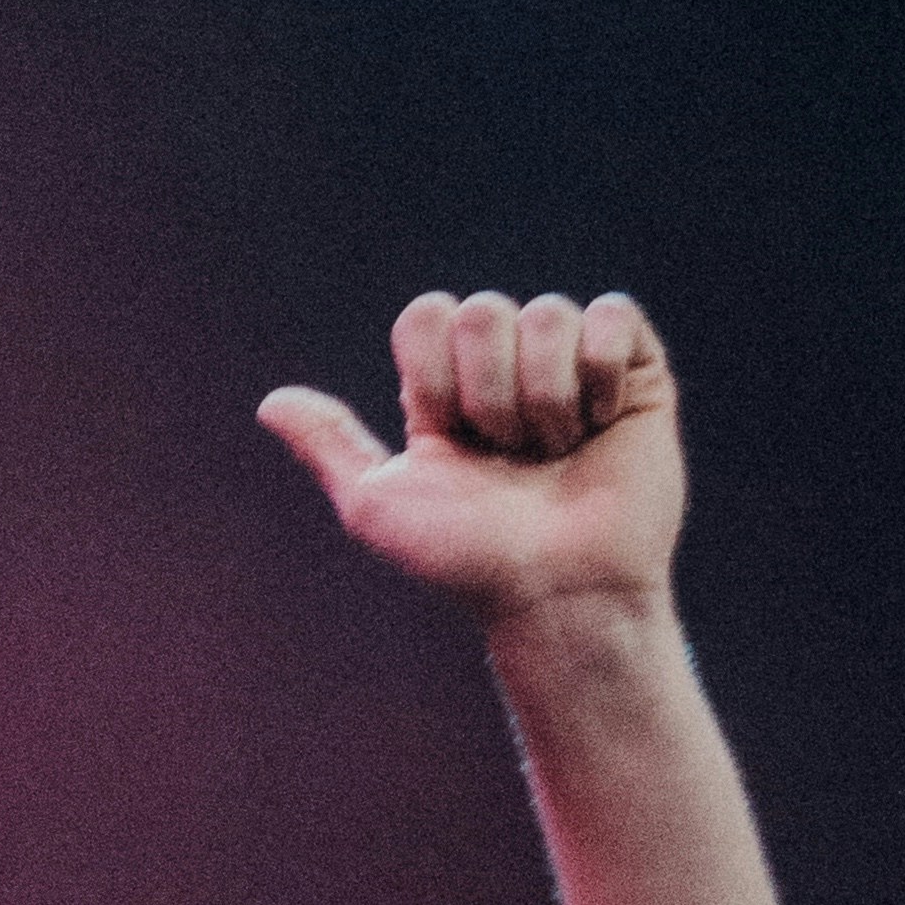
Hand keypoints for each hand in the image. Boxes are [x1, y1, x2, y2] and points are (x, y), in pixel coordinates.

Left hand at [258, 289, 684, 622]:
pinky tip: (600, 424)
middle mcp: (509, 367)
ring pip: (548, 313)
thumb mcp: (377, 507)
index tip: (447, 436)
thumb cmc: (469, 560)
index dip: (434, 372)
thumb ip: (331, 446)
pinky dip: (598, 371)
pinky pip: (613, 315)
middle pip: (484, 311)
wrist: (555, 592)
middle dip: (490, 393)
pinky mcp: (635, 374)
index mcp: (448, 387)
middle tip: (511, 457)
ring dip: (544, 396)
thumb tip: (269, 402)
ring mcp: (573, 367)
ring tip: (558, 453)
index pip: (428, 315)